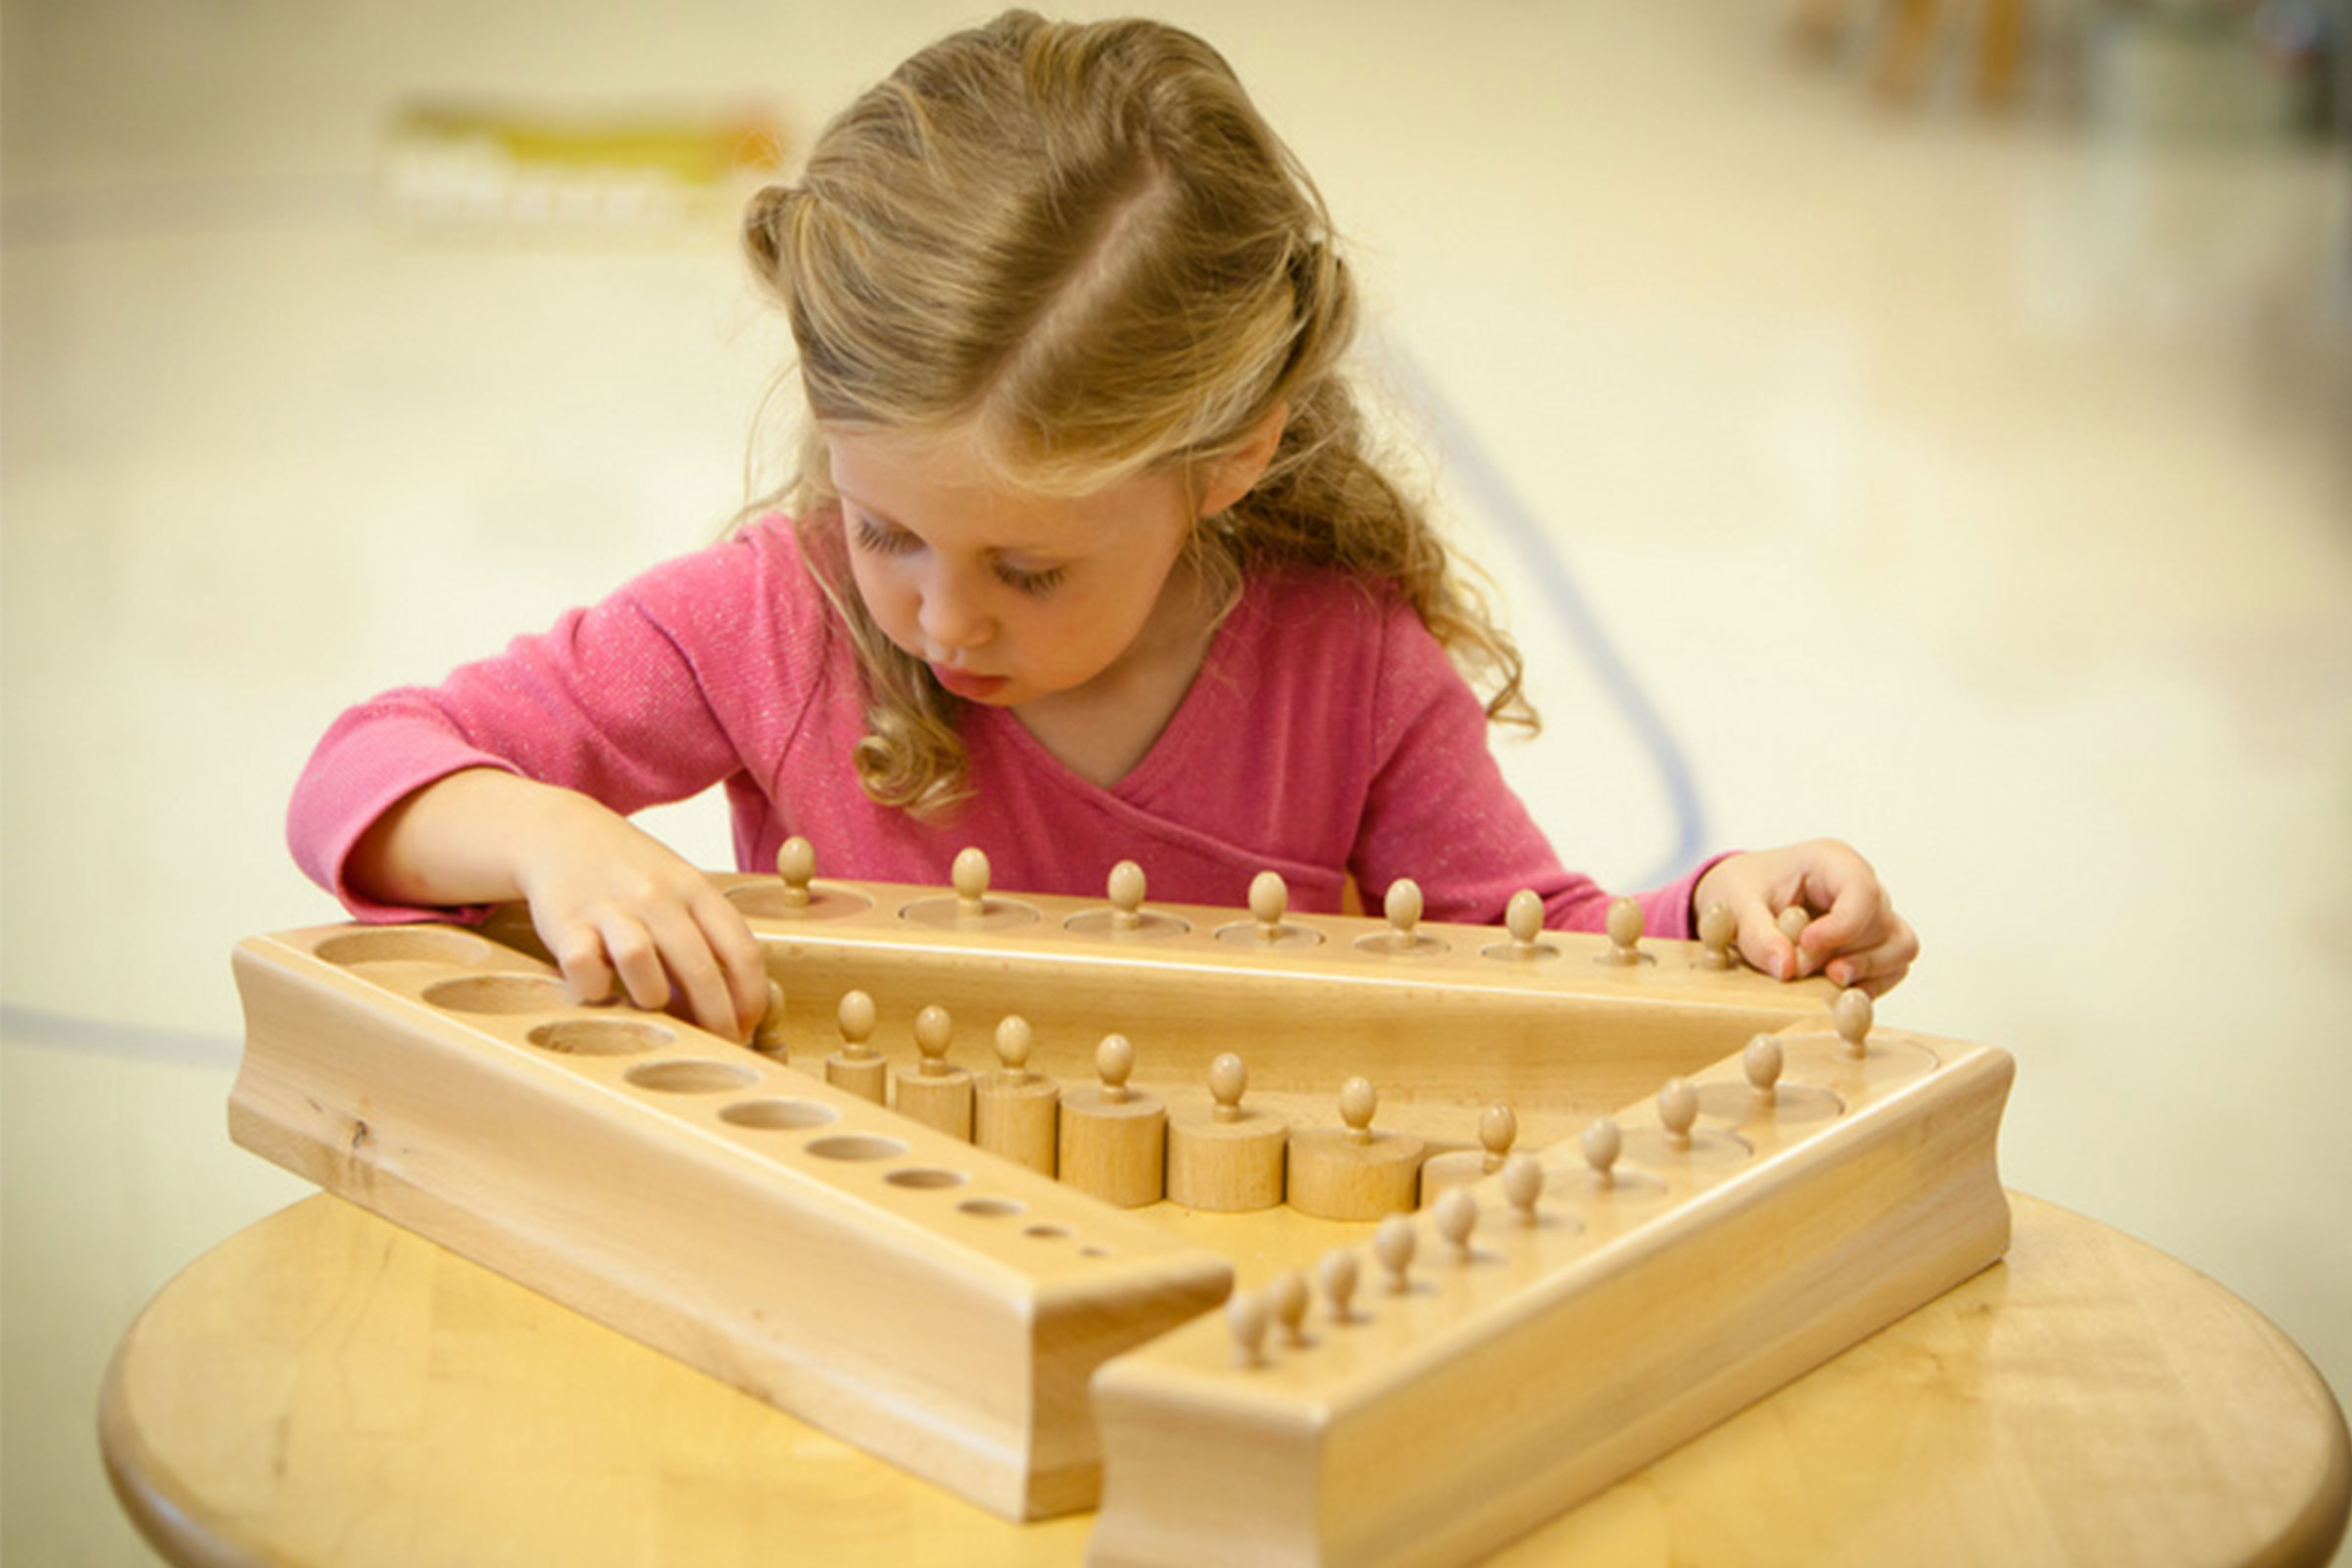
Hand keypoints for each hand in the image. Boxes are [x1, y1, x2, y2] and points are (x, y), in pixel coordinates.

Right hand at [511, 793, 771, 1040]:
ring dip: (652, 999)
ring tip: (650, 1004)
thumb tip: (735, 1003)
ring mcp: (611, 908)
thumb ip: (708, 933)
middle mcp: (657, 897)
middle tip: (716, 1044)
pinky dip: (593, 989)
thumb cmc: (632, 874)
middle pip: (700, 969)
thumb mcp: (681, 887)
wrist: (561, 833)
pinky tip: (598, 989)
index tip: (748, 1026)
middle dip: (716, 1019)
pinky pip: (583, 968)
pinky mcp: (566, 923)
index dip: (751, 998)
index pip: (742, 951)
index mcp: (695, 889)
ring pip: (642, 964)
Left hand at [1693, 839, 1916, 995]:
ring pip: (1900, 946)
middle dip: (1843, 954)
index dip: (1842, 927)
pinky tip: (1836, 991)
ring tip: (1827, 980)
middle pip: (1880, 924)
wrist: (1740, 900)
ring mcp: (1872, 914)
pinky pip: (1894, 967)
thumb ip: (1756, 934)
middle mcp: (1860, 883)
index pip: (1862, 892)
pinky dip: (1871, 984)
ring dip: (1867, 970)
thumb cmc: (1741, 889)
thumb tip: (1786, 969)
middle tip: (1800, 967)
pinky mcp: (1875, 943)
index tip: (1806, 945)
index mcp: (1831, 861)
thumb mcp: (1734, 904)